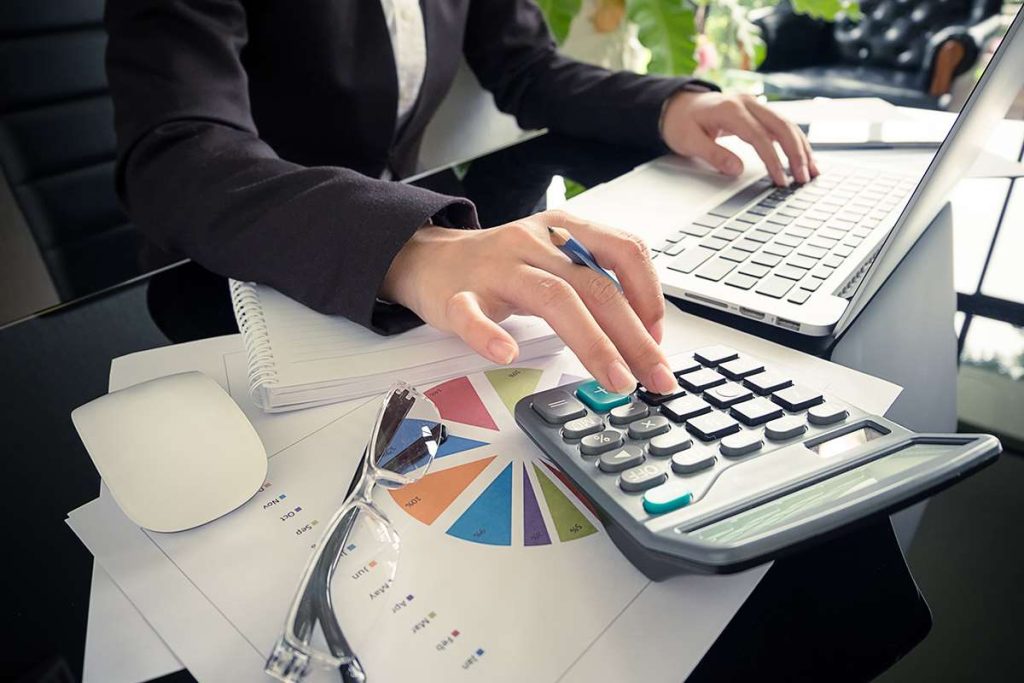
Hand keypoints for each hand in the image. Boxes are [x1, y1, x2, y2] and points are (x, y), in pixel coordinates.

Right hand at [379, 210, 677, 394]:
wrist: (430, 256)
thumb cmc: (503, 266)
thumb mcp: (556, 258)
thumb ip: (597, 285)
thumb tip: (646, 333)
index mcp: (565, 230)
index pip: (625, 250)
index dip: (650, 295)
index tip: (659, 338)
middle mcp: (535, 243)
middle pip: (595, 287)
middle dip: (634, 338)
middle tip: (656, 378)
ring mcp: (496, 268)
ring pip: (552, 299)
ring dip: (591, 343)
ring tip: (615, 380)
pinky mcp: (457, 296)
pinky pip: (471, 314)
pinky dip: (489, 335)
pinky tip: (507, 355)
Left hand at [661, 91, 818, 185]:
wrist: (678, 105)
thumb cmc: (681, 123)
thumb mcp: (689, 141)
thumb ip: (713, 154)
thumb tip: (737, 170)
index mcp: (730, 109)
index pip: (759, 136)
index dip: (772, 160)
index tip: (781, 180)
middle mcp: (747, 102)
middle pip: (781, 126)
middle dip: (796, 153)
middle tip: (804, 178)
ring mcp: (755, 105)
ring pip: (787, 124)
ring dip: (802, 147)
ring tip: (812, 171)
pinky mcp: (758, 111)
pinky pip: (782, 125)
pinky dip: (795, 141)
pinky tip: (804, 157)